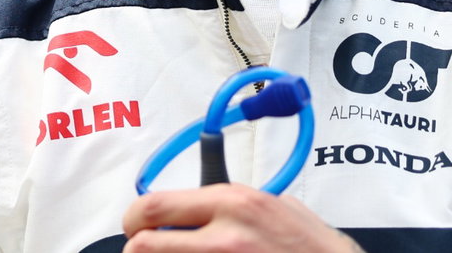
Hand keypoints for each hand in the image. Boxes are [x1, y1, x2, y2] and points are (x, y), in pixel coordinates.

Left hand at [122, 183, 363, 251]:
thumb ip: (235, 202)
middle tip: (143, 249)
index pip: (155, 205)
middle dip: (138, 247)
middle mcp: (224, 238)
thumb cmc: (315, 250)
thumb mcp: (278, 206)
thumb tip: (199, 205)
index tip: (138, 225)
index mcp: (235, 203)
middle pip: (144, 245)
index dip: (136, 218)